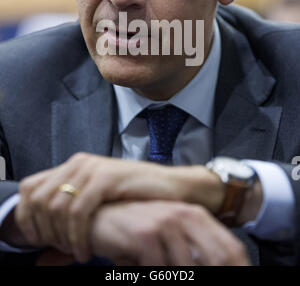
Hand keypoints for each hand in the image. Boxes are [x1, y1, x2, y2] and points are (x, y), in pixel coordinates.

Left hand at [15, 152, 178, 259]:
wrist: (171, 188)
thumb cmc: (135, 198)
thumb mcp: (99, 200)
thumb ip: (73, 210)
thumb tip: (46, 239)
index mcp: (72, 165)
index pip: (30, 188)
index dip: (27, 218)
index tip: (39, 242)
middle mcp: (78, 163)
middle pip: (39, 200)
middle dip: (44, 232)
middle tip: (59, 251)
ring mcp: (92, 168)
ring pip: (57, 207)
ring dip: (61, 238)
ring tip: (75, 254)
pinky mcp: (106, 178)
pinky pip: (79, 212)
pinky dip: (78, 237)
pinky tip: (86, 251)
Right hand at [90, 200, 250, 265]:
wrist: (101, 218)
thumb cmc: (138, 230)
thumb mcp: (172, 235)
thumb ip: (195, 248)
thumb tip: (224, 265)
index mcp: (196, 215)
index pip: (231, 249)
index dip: (240, 268)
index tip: (240, 276)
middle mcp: (184, 215)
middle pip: (217, 259)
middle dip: (213, 274)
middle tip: (186, 273)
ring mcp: (165, 223)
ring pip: (187, 268)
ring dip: (175, 274)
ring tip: (161, 266)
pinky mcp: (145, 234)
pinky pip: (159, 269)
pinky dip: (154, 273)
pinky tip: (140, 266)